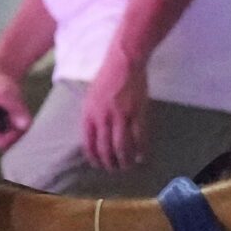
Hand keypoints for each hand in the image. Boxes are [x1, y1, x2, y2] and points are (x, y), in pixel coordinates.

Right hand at [0, 66, 31, 151]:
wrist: (0, 73)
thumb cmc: (0, 83)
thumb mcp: (7, 93)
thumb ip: (16, 108)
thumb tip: (25, 126)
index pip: (2, 144)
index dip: (15, 136)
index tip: (22, 121)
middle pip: (9, 145)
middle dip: (19, 134)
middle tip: (23, 115)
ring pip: (15, 141)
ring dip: (22, 129)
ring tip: (20, 111)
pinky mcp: (4, 128)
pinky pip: (17, 135)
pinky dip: (23, 126)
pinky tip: (21, 113)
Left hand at [80, 55, 149, 172]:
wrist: (124, 61)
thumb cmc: (107, 77)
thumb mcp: (91, 96)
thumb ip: (92, 116)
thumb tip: (94, 135)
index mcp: (89, 113)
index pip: (88, 143)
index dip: (94, 158)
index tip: (98, 165)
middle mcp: (103, 117)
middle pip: (105, 149)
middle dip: (110, 163)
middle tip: (114, 169)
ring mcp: (121, 116)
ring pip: (122, 147)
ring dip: (125, 160)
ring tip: (127, 166)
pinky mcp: (137, 113)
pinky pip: (139, 137)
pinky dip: (141, 150)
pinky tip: (142, 156)